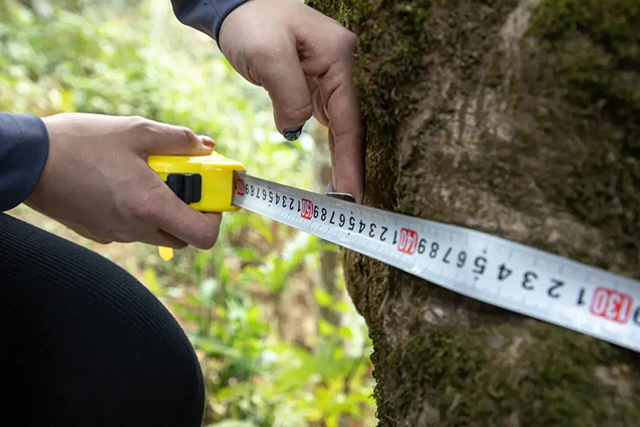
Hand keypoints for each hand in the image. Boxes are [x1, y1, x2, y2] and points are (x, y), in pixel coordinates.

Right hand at [27, 113, 221, 248]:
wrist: (28, 160)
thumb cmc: (81, 142)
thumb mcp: (136, 131)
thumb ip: (178, 139)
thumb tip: (206, 147)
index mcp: (151, 207)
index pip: (203, 236)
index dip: (215, 219)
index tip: (211, 197)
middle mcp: (135, 229)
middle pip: (183, 236)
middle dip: (191, 213)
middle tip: (184, 182)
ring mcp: (116, 235)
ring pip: (157, 234)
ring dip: (165, 211)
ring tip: (150, 177)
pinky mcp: (99, 233)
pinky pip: (132, 230)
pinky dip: (139, 213)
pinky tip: (123, 184)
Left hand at [219, 0, 363, 201]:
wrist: (234, 3)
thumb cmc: (251, 22)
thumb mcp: (269, 58)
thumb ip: (291, 97)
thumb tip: (299, 129)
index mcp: (339, 57)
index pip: (348, 119)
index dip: (350, 159)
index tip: (351, 193)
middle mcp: (341, 64)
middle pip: (351, 122)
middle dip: (351, 162)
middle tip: (351, 201)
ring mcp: (329, 71)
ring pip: (340, 121)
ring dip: (342, 155)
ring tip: (344, 189)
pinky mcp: (314, 78)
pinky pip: (326, 114)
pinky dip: (329, 140)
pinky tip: (334, 161)